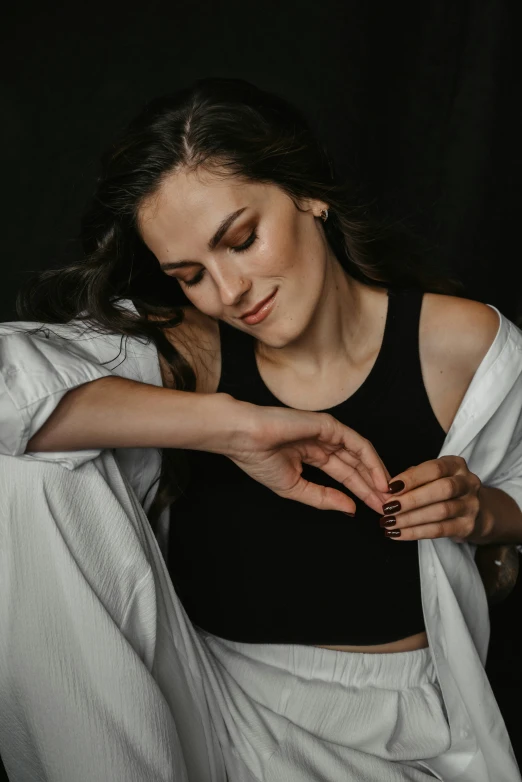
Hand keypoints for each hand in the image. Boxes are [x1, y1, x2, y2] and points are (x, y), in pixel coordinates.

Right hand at [223, 399, 390, 514]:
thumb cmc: (258, 459)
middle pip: (355, 467)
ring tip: (387, 495)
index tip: (375, 510)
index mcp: (311, 454)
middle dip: (372, 487)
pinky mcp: (330, 425)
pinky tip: (379, 478)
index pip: (344, 475)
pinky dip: (371, 461)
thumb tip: (350, 509)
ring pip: (360, 455)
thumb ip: (323, 498)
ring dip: (376, 475)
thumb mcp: (295, 487)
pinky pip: (357, 445)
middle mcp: (322, 443)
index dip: (360, 493)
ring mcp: (327, 433)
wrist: (243, 438)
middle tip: (388, 506)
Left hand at [379, 455, 482, 541]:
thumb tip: (390, 488)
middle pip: (441, 490)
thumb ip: (415, 478)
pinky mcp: (467, 526)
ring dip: (410, 518)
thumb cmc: (446, 490)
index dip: (412, 478)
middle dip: (412, 499)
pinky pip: (440, 530)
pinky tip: (398, 533)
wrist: (479, 512)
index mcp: (456, 465)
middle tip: (388, 507)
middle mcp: (468, 483)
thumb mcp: (434, 477)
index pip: (435, 469)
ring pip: (440, 512)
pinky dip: (416, 533)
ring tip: (389, 522)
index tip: (390, 487)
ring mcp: (471, 505)